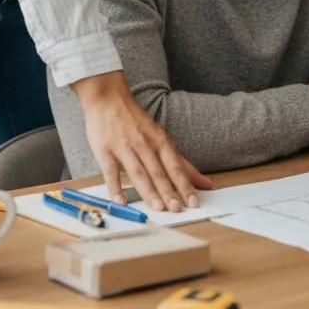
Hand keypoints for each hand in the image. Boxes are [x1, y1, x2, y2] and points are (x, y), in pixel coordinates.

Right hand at [72, 71, 211, 211]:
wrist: (109, 100)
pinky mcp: (105, 151)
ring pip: (139, 173)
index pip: (176, 167)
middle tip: (178, 209)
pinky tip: (121, 201)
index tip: (194, 201)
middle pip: (159, 172)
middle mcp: (145, 145)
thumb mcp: (161, 138)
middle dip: (169, 192)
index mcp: (161, 141)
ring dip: (149, 191)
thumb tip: (203, 182)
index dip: (185, 185)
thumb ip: (181, 162)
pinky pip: (111, 172)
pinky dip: (115, 187)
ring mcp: (125, 148)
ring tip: (158, 207)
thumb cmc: (137, 123)